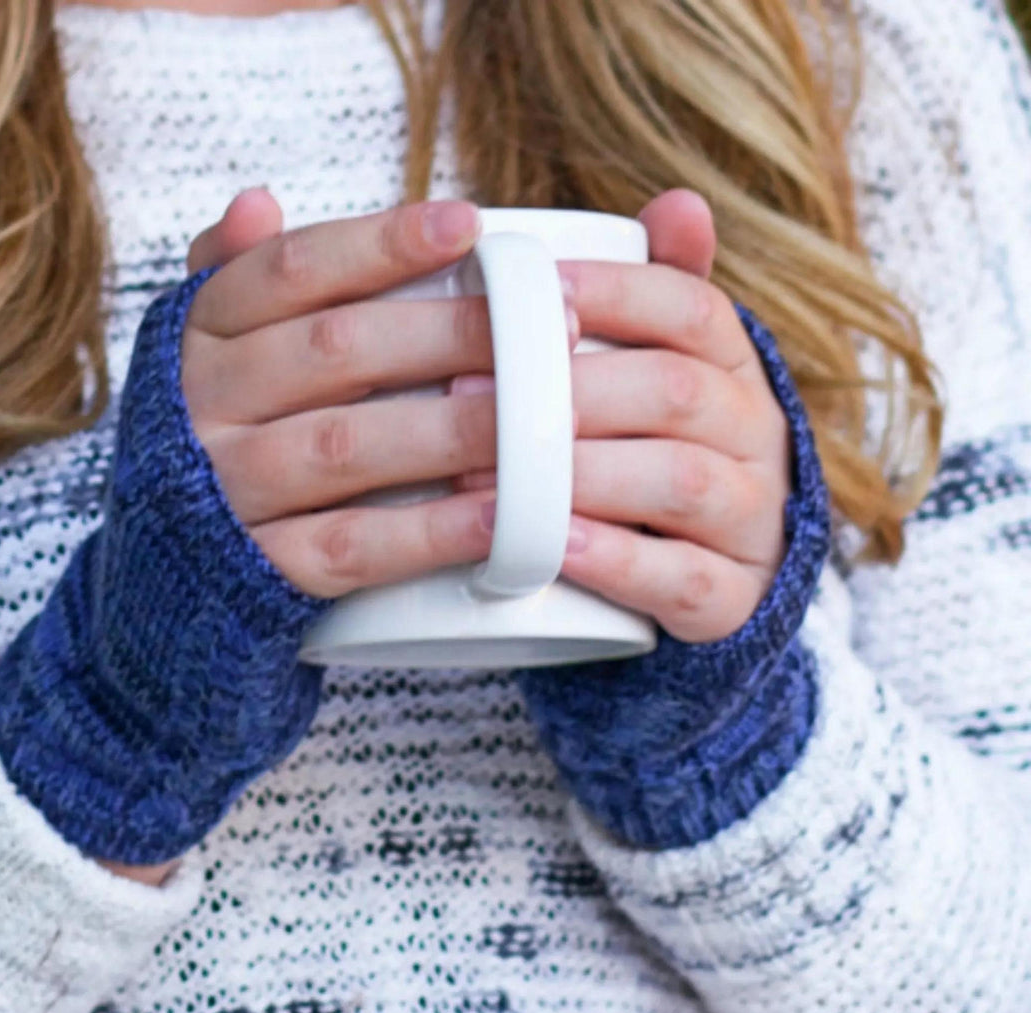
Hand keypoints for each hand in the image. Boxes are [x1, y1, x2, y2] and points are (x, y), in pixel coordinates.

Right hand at [180, 189, 525, 598]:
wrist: (161, 565)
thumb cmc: (219, 433)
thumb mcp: (206, 348)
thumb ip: (235, 277)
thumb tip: (258, 202)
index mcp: (200, 336)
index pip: (293, 271)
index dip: (381, 244)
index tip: (469, 225)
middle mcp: (205, 408)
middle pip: (335, 352)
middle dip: (449, 333)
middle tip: (548, 326)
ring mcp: (230, 493)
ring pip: (347, 447)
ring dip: (453, 428)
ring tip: (541, 415)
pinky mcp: (262, 571)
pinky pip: (351, 548)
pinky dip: (429, 531)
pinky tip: (501, 514)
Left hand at [458, 190, 790, 643]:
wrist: (715, 575)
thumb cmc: (658, 455)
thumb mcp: (663, 373)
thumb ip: (656, 300)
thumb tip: (677, 200)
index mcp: (734, 367)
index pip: (692, 307)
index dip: (616, 291)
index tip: (537, 288)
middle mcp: (756, 434)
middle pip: (675, 392)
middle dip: (572, 389)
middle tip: (472, 393)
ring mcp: (751, 519)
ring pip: (679, 482)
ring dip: (582, 473)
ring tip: (496, 474)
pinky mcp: (733, 596)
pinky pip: (684, 578)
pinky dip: (618, 561)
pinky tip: (556, 546)